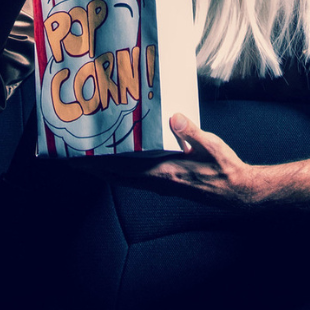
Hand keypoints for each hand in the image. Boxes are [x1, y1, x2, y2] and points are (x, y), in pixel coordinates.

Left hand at [81, 114, 261, 207]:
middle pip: (117, 178)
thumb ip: (190, 132)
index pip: (123, 170)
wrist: (236, 192)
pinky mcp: (166, 185)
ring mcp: (161, 186)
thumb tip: (173, 117)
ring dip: (106, 171)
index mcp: (164, 173)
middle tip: (74, 160)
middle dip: (94, 170)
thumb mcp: (210, 145)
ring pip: (124, 180)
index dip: (99, 166)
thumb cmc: (225, 170)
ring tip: (91, 161)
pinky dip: (122, 172)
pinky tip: (120, 163)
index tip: (79, 161)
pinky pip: (135, 180)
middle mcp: (158, 183)